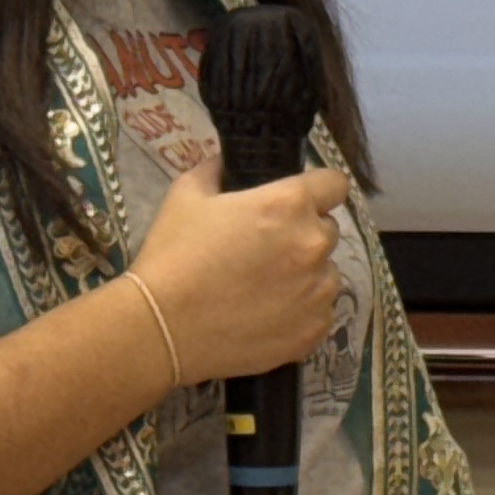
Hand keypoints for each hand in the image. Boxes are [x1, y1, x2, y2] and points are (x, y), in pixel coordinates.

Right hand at [131, 164, 352, 383]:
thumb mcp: (186, 195)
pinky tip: (267, 316)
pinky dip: (302, 312)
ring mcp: (318, 291)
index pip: (333, 184)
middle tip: (265, 251)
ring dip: (305, 275)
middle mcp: (314, 245)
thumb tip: (228, 163)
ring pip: (326, 274)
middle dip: (303, 235)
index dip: (316, 191)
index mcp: (290, 205)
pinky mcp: (314, 330)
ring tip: (264, 289)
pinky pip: (320, 312)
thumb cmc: (173, 256)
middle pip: (327, 230)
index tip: (297, 203)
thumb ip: (217, 170)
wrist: (161, 328)